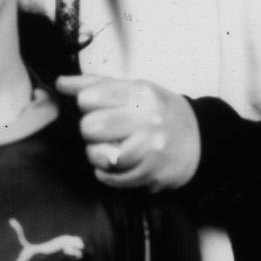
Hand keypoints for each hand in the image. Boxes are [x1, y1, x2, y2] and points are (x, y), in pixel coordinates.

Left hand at [54, 76, 200, 190]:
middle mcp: (147, 119)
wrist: (200, 141)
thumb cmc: (160, 113)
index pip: (89, 97)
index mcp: (141, 93)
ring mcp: (150, 148)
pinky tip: (116, 165)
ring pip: (98, 155)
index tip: (96, 108)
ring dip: (97, 155)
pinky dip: (107, 173)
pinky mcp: (150, 173)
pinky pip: (110, 177)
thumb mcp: (134, 90)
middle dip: (90, 132)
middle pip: (90, 127)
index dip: (85, 105)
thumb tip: (60, 83)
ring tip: (109, 149)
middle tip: (103, 132)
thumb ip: (96, 84)